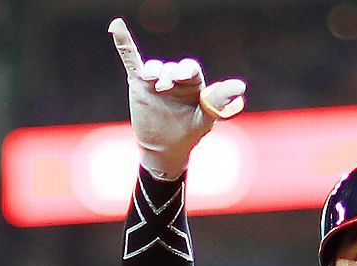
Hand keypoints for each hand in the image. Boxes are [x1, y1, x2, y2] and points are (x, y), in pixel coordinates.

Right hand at [109, 18, 246, 179]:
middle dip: (170, 74)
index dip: (187, 70)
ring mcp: (156, 80)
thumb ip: (219, 101)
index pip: (191, 69)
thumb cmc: (190, 132)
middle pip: (172, 67)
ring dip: (154, 71)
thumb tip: (240, 86)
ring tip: (152, 80)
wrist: (166, 149)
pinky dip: (123, 44)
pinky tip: (116, 26)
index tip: (184, 77)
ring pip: (154, 67)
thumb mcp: (206, 118)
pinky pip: (131, 60)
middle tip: (165, 86)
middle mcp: (176, 79)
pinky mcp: (139, 84)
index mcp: (194, 84)